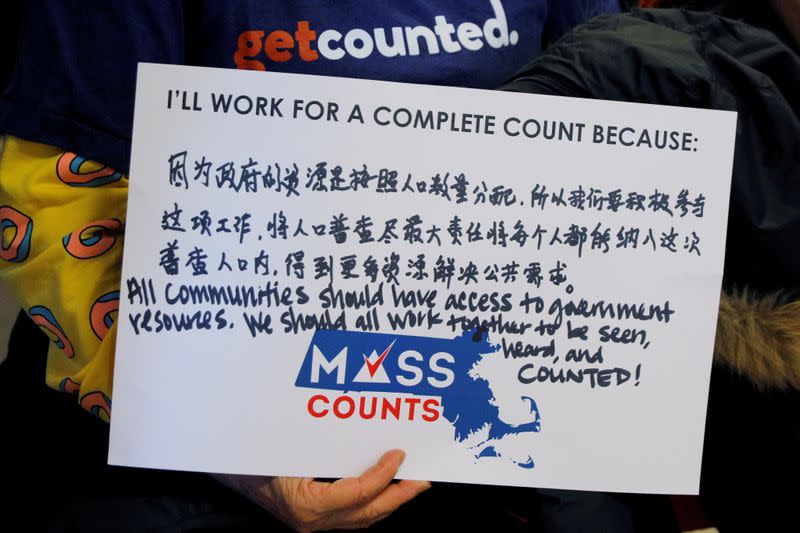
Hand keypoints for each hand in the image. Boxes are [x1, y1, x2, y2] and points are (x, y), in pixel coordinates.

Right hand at [213, 449, 430, 531]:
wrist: (225, 470)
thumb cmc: (250, 456)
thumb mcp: (283, 446)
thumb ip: (319, 446)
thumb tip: (355, 426)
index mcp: (306, 506)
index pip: (358, 494)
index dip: (383, 475)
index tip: (399, 454)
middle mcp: (312, 522)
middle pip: (368, 513)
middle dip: (399, 496)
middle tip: (424, 480)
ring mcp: (312, 524)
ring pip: (362, 518)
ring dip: (389, 500)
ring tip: (411, 483)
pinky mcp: (311, 519)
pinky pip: (350, 514)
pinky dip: (371, 500)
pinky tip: (383, 487)